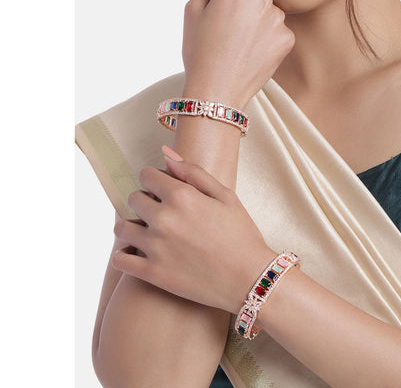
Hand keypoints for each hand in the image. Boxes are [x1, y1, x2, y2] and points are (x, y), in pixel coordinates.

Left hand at [111, 146, 277, 313]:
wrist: (249, 278)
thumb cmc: (241, 234)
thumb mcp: (225, 196)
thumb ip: (193, 172)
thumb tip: (165, 152)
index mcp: (182, 196)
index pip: (146, 175)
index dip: (154, 179)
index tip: (162, 188)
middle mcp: (164, 218)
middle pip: (133, 199)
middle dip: (145, 201)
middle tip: (161, 212)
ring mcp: (155, 247)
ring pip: (121, 228)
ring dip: (131, 226)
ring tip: (148, 232)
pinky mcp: (152, 273)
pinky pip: (120, 259)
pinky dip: (124, 255)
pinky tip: (138, 254)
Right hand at [182, 0, 294, 107]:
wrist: (217, 90)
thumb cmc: (200, 51)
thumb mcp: (192, 9)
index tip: (226, 0)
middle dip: (246, 3)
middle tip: (229, 28)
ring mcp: (277, 19)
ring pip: (269, 11)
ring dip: (258, 21)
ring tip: (240, 43)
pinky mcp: (287, 38)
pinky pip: (278, 30)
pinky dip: (268, 38)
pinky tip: (252, 52)